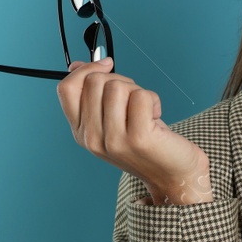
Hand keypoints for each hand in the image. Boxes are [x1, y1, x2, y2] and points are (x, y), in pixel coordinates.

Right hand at [56, 56, 211, 203]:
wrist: (174, 175)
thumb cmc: (148, 144)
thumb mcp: (114, 119)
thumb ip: (95, 96)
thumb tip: (79, 65)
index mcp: (81, 132)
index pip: (66, 88)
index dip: (86, 70)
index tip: (106, 65)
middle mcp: (92, 138)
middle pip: (95, 82)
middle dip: (120, 80)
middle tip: (135, 99)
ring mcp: (113, 140)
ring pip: (117, 86)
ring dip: (137, 90)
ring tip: (145, 111)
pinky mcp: (137, 138)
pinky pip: (141, 96)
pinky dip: (153, 99)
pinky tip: (156, 117)